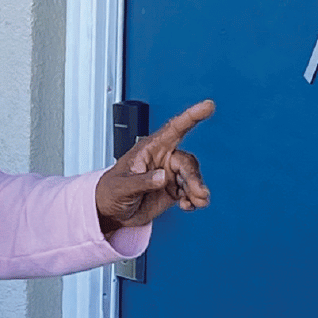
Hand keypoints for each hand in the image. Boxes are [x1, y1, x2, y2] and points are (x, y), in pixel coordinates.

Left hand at [95, 99, 214, 232]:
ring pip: (192, 177)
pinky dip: (193, 200)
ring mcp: (168, 174)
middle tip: (198, 194)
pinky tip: (188, 206)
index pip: (173, 129)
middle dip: (194, 178)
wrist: (110, 212)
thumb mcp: (121, 186)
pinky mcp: (172, 189)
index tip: (208, 106)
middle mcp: (162, 159)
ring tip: (197, 202)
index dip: (191, 116)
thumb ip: (141, 181)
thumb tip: (162, 176)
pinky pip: (190, 191)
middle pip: (186, 162)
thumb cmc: (109, 192)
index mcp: (149, 149)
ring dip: (197, 190)